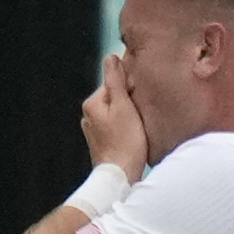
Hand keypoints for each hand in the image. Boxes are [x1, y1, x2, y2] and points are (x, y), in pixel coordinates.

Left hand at [80, 52, 147, 179]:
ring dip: (129, 114)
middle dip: (130, 100)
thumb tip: (111, 57)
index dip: (131, 85)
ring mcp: (94, 130)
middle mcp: (88, 116)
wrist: (120, 176)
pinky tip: (136, 134)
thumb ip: (117, 82)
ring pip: (116, 113)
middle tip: (144, 109)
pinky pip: (116, 126)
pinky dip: (126, 126)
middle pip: (114, 97)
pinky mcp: (102, 142)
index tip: (143, 93)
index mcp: (91, 104)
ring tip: (141, 123)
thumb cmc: (126, 142)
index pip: (113, 83)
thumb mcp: (124, 107)